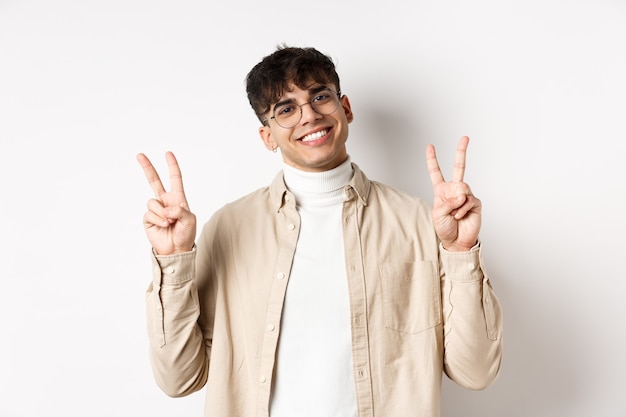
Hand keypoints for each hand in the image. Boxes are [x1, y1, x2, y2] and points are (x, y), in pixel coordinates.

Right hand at [137, 152, 195, 254]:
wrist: (176, 250)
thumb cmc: (186, 234)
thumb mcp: (190, 220)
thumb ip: (179, 211)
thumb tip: (165, 209)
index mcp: (178, 198)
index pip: (175, 179)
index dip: (172, 166)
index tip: (168, 154)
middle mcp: (165, 201)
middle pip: (154, 181)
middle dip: (147, 167)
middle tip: (139, 155)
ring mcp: (156, 209)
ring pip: (152, 202)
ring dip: (162, 213)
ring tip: (169, 223)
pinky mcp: (148, 218)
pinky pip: (149, 213)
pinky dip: (158, 219)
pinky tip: (164, 226)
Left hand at [426, 136, 480, 251]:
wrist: (457, 241)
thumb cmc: (445, 228)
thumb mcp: (438, 214)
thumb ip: (447, 202)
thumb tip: (461, 194)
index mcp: (442, 190)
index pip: (436, 172)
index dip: (432, 160)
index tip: (430, 146)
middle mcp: (454, 189)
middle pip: (459, 167)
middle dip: (461, 151)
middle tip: (465, 137)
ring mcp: (466, 195)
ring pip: (462, 188)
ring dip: (456, 203)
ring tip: (455, 214)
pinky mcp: (475, 202)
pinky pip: (468, 200)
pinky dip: (462, 210)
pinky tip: (461, 216)